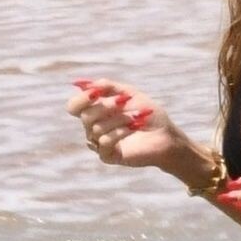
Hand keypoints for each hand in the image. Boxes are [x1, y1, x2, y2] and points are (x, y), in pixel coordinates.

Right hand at [67, 77, 182, 168]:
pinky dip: (119, 132)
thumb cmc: (148, 114)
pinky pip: (103, 142)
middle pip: (85, 116)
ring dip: (119, 119)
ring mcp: (100, 143)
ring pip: (96, 128)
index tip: (96, 93)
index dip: (81, 99)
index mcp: (96, 111)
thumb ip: (108, 87)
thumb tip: (83, 84)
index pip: (74, 106)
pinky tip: (133, 128)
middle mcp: (93, 127)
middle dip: (106, 106)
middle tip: (124, 102)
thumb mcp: (130, 94)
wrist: (166, 134)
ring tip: (136, 118)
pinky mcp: (108, 156)